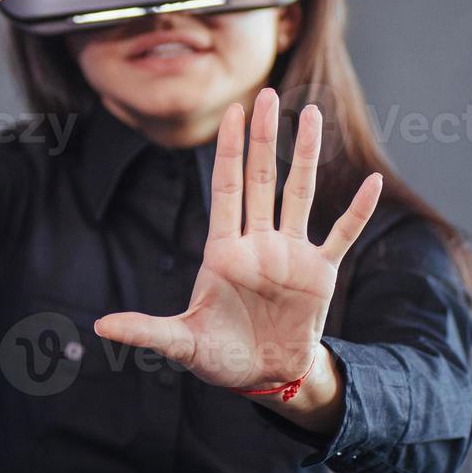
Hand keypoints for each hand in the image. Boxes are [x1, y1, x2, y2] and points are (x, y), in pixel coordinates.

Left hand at [94, 88, 382, 394]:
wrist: (264, 378)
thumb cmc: (219, 355)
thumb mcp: (181, 343)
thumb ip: (146, 331)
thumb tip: (101, 326)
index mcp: (223, 251)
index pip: (225, 187)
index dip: (229, 150)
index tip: (233, 112)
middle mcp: (258, 243)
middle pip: (261, 179)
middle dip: (264, 138)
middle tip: (269, 94)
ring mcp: (290, 255)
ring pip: (300, 194)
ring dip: (307, 156)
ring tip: (313, 115)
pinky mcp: (319, 274)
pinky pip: (341, 235)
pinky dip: (356, 210)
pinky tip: (370, 182)